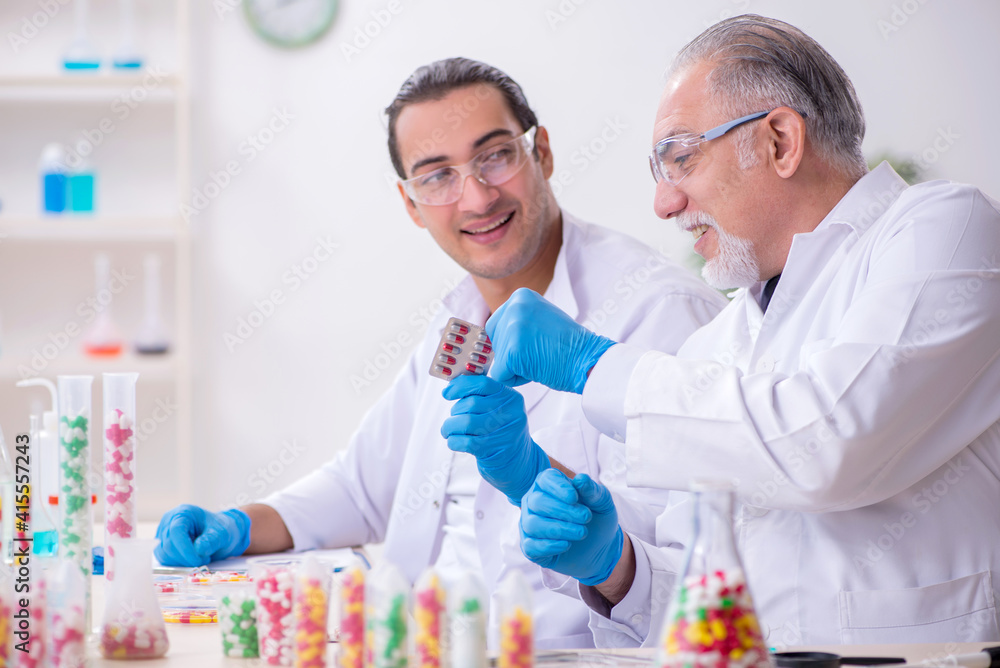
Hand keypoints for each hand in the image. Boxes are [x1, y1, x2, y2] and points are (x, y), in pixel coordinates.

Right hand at [154, 505, 250, 566]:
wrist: (218, 534)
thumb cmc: (219, 529)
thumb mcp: (222, 533)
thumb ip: (212, 540)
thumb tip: (199, 550)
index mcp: (183, 513)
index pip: (176, 531)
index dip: (185, 548)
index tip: (197, 560)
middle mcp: (169, 521)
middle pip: (169, 545)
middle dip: (187, 557)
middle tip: (205, 559)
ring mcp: (164, 534)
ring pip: (165, 555)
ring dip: (183, 562)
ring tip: (201, 557)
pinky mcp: (163, 546)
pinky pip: (165, 560)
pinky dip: (179, 564)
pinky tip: (191, 559)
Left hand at [441, 374, 550, 504]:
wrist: (520, 464)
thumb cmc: (502, 434)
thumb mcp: (500, 411)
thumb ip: (482, 398)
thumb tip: (451, 388)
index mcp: (511, 398)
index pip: (483, 383)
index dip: (460, 386)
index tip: (447, 393)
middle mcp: (511, 413)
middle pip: (471, 403)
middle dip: (455, 412)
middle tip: (453, 420)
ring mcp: (504, 432)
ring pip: (466, 422)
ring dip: (450, 426)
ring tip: (448, 431)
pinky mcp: (495, 450)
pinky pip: (465, 441)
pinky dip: (453, 441)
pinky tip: (454, 442)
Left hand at [485, 288, 614, 393]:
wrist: (588, 359)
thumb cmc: (569, 345)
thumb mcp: (541, 318)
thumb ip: (520, 321)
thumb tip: (497, 334)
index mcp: (521, 296)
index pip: (496, 325)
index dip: (511, 342)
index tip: (535, 343)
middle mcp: (514, 307)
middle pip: (494, 341)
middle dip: (511, 354)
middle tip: (539, 353)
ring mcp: (512, 328)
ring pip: (498, 359)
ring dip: (516, 367)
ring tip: (541, 359)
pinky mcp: (512, 351)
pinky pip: (500, 375)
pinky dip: (515, 380)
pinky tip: (538, 370)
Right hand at [520, 469, 622, 585]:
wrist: (598, 547)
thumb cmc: (596, 518)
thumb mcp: (601, 502)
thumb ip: (592, 490)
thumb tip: (581, 479)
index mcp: (549, 484)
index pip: (546, 479)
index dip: (558, 488)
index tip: (574, 498)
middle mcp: (534, 501)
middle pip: (537, 502)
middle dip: (563, 511)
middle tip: (586, 518)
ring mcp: (529, 523)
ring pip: (532, 524)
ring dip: (559, 529)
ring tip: (582, 533)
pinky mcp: (530, 546)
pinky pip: (530, 546)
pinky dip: (549, 546)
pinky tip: (567, 545)